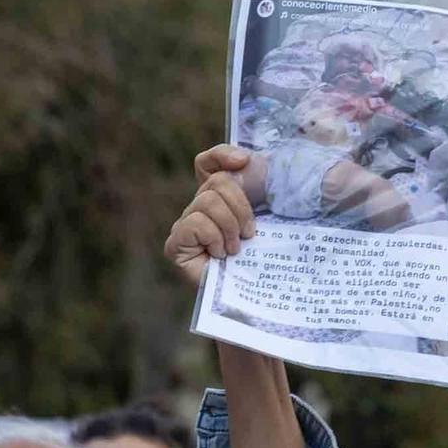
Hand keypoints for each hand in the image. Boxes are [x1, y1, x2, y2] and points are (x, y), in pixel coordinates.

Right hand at [164, 144, 259, 287]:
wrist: (265, 292)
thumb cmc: (273, 252)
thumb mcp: (273, 209)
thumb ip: (260, 178)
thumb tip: (243, 160)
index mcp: (219, 197)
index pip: (206, 162)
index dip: (222, 156)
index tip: (247, 162)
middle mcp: (199, 208)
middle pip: (216, 182)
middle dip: (241, 208)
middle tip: (249, 234)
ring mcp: (185, 227)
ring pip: (207, 201)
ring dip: (230, 227)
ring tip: (236, 249)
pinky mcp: (175, 245)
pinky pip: (194, 223)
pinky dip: (214, 238)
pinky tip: (220, 255)